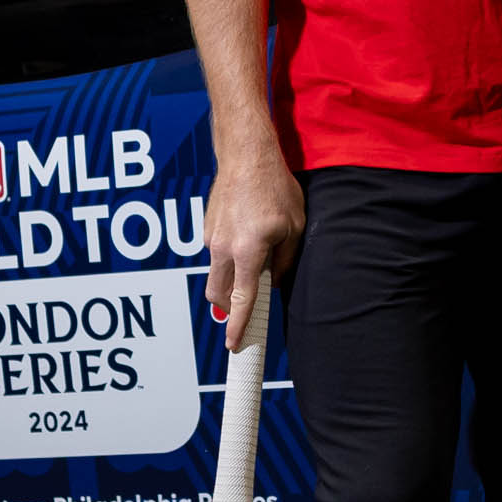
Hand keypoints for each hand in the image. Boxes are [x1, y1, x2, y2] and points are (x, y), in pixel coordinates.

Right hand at [206, 149, 304, 332]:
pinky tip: (248, 237)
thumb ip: (285, 262)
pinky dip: (229, 260)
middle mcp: (222, 248)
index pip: (241, 299)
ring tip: (256, 262)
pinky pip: (216, 254)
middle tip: (246, 313)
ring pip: (216, 274)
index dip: (238, 326)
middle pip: (217, 294)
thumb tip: (275, 283)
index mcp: (247, 252)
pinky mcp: (207, 229)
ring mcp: (211, 238)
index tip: (234, 345)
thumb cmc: (275, 188)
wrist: (246, 156)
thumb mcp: (294, 227)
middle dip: (229, 309)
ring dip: (231, 281)